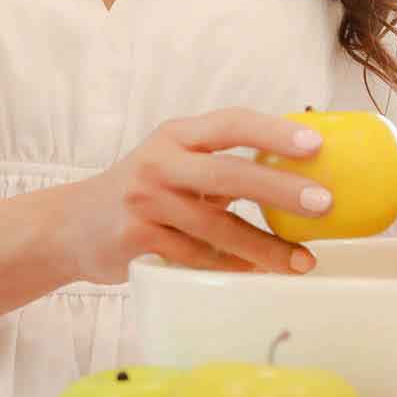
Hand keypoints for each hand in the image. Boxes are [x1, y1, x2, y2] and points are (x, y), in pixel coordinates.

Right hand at [61, 108, 334, 284]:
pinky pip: (197, 257)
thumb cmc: (142, 190)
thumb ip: (220, 160)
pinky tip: (261, 273)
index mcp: (176, 134)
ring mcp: (147, 202)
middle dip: (280, 189)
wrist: (72, 225)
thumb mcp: (174, 160)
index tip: (315, 146)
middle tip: (324, 203)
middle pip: (228, 173)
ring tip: (304, 261)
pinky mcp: (137, 240)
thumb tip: (300, 168)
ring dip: (266, 247)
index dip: (273, 132)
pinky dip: (233, 267)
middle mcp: (160, 162)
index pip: (230, 123)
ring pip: (217, 227)